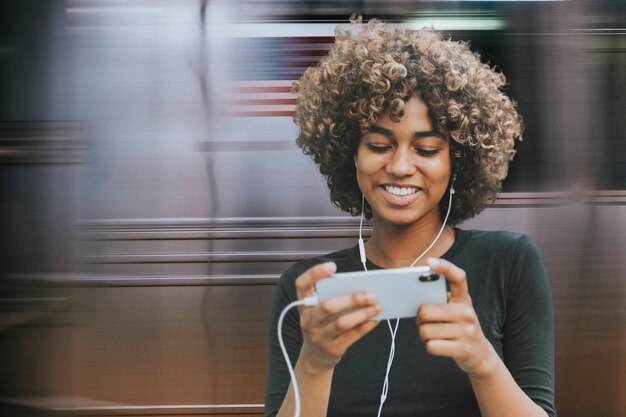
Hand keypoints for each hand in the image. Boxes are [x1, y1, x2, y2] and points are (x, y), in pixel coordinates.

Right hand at [295, 262, 381, 370]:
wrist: (315, 356)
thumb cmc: (322, 323)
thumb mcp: (318, 310)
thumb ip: (332, 296)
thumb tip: (360, 286)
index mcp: (303, 304)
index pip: (302, 285)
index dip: (314, 274)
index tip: (332, 266)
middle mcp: (307, 320)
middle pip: (328, 306)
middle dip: (352, 299)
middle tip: (371, 294)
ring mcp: (318, 336)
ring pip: (341, 323)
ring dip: (362, 313)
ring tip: (378, 306)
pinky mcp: (332, 349)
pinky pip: (351, 336)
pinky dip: (366, 326)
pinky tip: (376, 318)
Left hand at [417, 258, 497, 377]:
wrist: (480, 355)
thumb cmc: (459, 328)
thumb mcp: (455, 311)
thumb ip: (440, 301)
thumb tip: (413, 294)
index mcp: (464, 299)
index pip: (458, 277)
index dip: (444, 267)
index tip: (429, 262)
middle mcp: (467, 312)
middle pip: (425, 311)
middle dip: (419, 319)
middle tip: (425, 322)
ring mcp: (467, 331)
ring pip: (425, 331)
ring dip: (423, 335)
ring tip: (434, 335)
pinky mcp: (463, 349)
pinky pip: (431, 345)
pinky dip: (429, 346)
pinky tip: (439, 345)